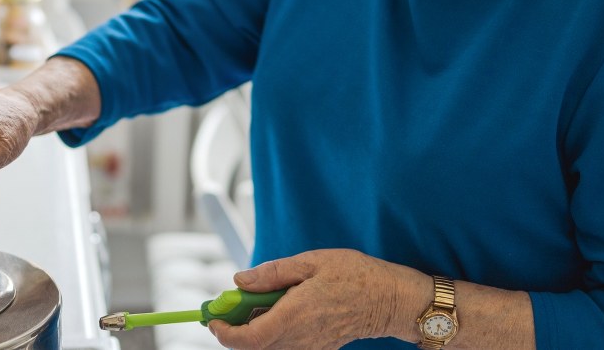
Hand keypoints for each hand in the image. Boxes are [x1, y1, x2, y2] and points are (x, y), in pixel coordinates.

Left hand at [208, 249, 420, 348]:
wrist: (389, 298)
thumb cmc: (354, 274)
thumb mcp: (311, 261)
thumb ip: (272, 273)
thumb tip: (239, 281)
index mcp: (295, 314)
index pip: (249, 339)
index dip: (226, 333)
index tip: (214, 320)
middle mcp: (300, 337)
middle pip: (255, 345)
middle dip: (236, 327)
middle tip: (232, 304)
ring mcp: (310, 346)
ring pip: (269, 346)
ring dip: (255, 328)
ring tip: (258, 302)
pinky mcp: (319, 349)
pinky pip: (286, 346)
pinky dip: (273, 331)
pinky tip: (280, 310)